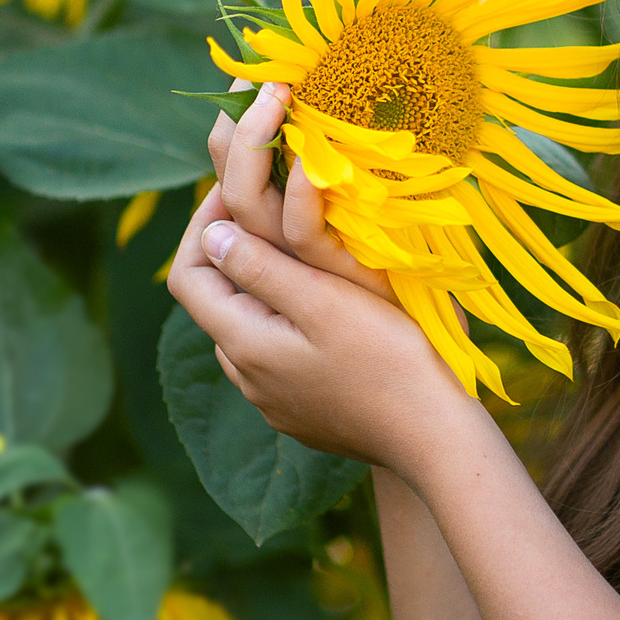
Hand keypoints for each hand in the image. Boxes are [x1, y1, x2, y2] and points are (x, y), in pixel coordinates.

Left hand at [168, 82, 484, 472]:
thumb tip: (212, 234)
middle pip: (217, 297)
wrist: (431, 437)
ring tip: (300, 239)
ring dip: (263, 278)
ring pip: (249, 322)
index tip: (237, 182)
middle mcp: (244, 375)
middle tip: (267, 196)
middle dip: (234, 243)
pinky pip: (276, 349)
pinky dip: (287, 312)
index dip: (201, 221)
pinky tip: (327, 297)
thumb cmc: (386, 360)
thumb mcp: (323, 301)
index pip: (188, 274)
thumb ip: (261, 266)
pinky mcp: (300, 409)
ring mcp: (271, 398)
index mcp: (243, 343)